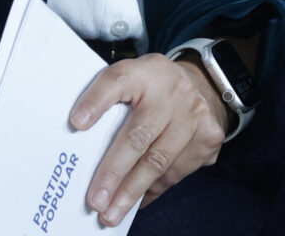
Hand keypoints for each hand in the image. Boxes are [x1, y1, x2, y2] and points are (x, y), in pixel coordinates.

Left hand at [71, 54, 227, 226]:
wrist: (199, 85)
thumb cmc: (151, 87)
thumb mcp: (131, 79)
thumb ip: (109, 99)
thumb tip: (79, 136)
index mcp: (143, 71)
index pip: (116, 80)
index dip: (96, 102)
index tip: (76, 124)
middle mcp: (171, 90)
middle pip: (138, 136)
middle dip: (114, 173)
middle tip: (95, 200)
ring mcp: (193, 114)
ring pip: (158, 162)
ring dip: (131, 192)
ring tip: (112, 212)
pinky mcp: (208, 137)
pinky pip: (175, 172)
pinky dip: (152, 190)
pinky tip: (136, 200)